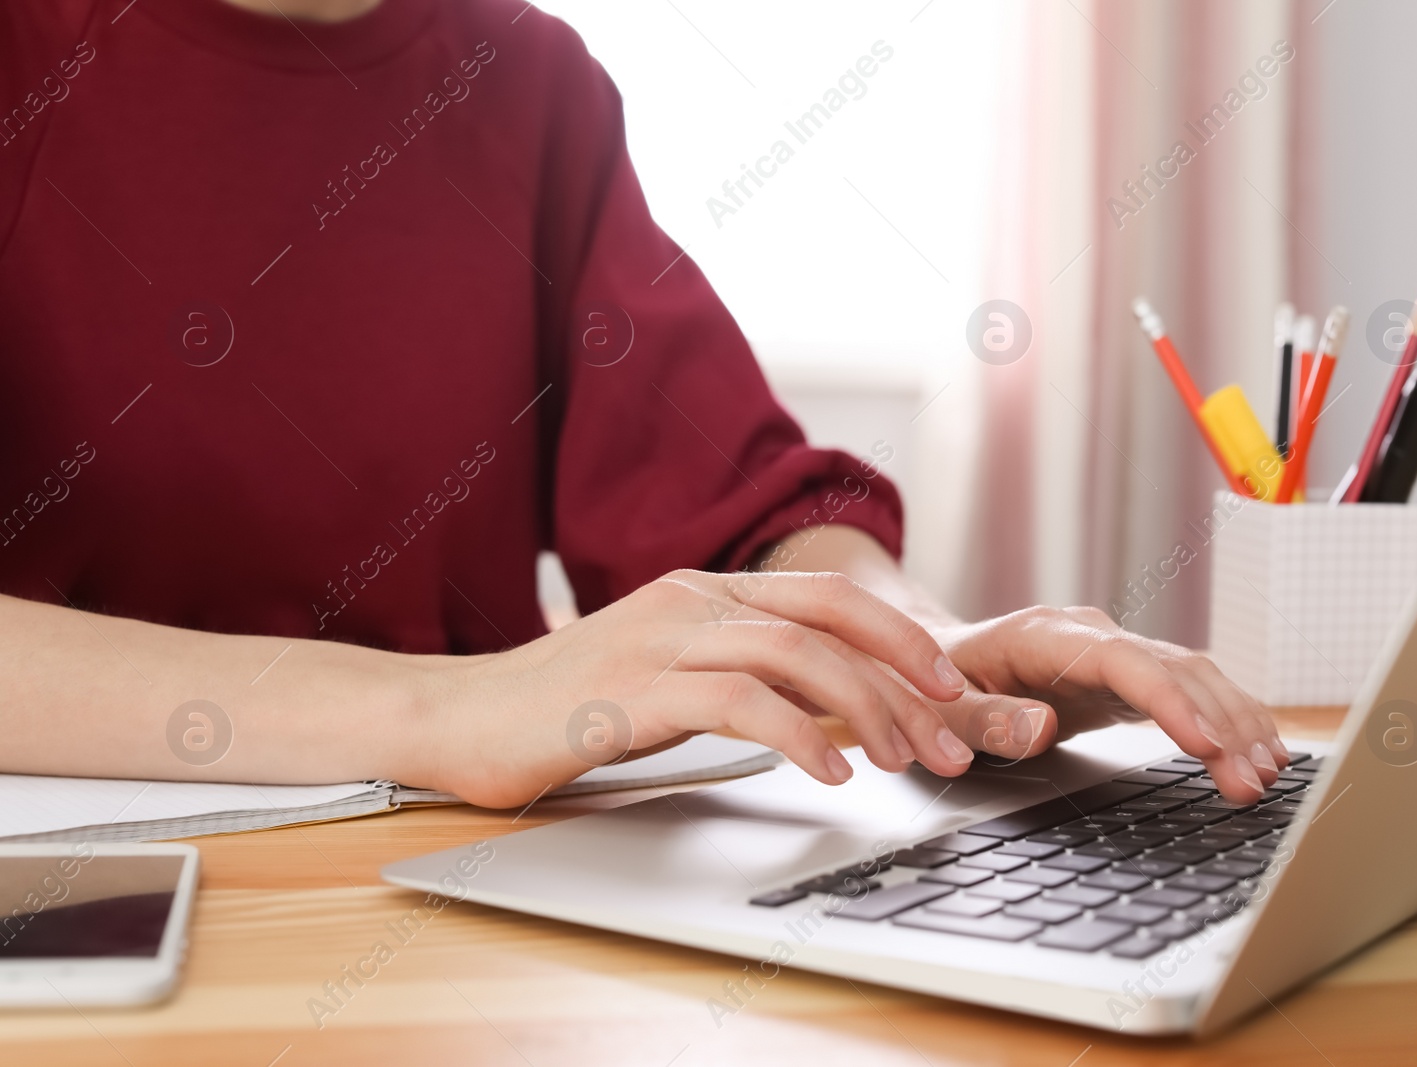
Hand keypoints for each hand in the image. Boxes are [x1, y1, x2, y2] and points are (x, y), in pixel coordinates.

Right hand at [420, 570, 978, 806]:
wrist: (459, 718)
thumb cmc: (567, 709)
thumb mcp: (669, 682)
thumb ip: (740, 679)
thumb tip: (830, 710)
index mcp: (704, 593)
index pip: (825, 598)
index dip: (897, 638)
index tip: (947, 690)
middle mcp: (690, 601)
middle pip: (826, 618)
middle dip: (904, 676)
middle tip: (951, 738)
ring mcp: (658, 639)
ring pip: (794, 654)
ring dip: (866, 709)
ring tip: (906, 761)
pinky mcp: (630, 690)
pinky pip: (737, 702)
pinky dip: (797, 733)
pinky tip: (829, 771)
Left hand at [928, 606, 1289, 802]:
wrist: (934, 660)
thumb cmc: (933, 686)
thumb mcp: (939, 708)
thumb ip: (983, 720)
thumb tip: (1041, 728)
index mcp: (1044, 636)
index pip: (1123, 662)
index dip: (1170, 700)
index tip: (1207, 744)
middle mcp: (1089, 635)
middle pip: (1172, 669)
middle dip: (1220, 724)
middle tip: (1252, 783)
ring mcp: (1112, 653)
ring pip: (1192, 676)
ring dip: (1234, 723)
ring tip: (1266, 775)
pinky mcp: (1125, 678)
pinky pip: (1188, 690)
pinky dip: (1226, 720)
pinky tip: (1257, 752)